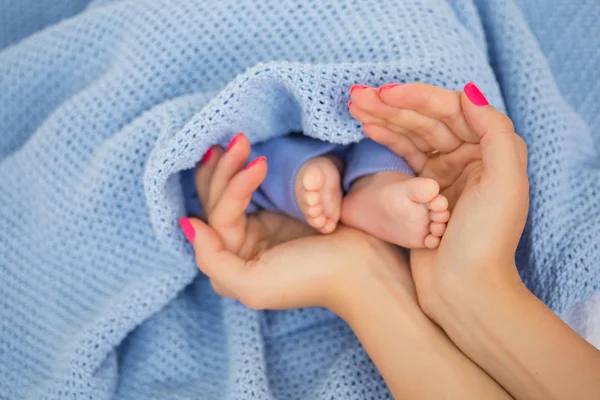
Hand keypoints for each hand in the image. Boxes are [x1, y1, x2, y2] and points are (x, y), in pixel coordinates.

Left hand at [181, 134, 414, 315]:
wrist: (362, 269)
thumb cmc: (310, 278)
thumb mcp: (253, 285)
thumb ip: (213, 259)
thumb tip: (188, 224)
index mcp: (232, 264)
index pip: (218, 216)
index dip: (232, 186)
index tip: (259, 163)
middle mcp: (241, 245)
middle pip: (219, 200)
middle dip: (225, 168)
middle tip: (240, 139)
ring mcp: (261, 227)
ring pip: (233, 190)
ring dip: (233, 165)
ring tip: (241, 140)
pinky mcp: (282, 213)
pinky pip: (256, 188)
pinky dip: (250, 171)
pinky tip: (249, 155)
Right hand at [350, 82, 528, 318]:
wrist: (464, 290)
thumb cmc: (486, 240)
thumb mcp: (504, 183)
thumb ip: (495, 132)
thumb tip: (469, 92)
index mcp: (491, 152)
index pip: (451, 112)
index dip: (417, 99)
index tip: (384, 93)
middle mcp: (469, 158)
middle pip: (427, 121)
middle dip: (392, 105)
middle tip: (357, 96)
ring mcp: (445, 173)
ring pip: (412, 135)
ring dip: (384, 118)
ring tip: (354, 104)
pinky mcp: (425, 190)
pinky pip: (404, 155)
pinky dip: (386, 139)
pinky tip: (368, 126)